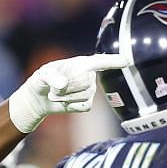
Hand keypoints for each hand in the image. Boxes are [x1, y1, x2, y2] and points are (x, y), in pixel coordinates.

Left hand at [9, 53, 129, 133]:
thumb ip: (51, 77)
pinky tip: (65, 102)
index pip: (101, 62)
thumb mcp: (43, 75)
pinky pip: (83, 107)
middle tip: (54, 88)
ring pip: (84, 97)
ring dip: (65, 98)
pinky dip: (70, 106)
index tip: (127, 60)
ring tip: (56, 94)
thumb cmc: (42, 80)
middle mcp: (89, 75)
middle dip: (66, 89)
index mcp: (81, 63)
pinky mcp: (86, 103)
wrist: (39, 98)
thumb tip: (64, 84)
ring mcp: (90, 90)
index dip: (114, 61)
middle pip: (85, 84)